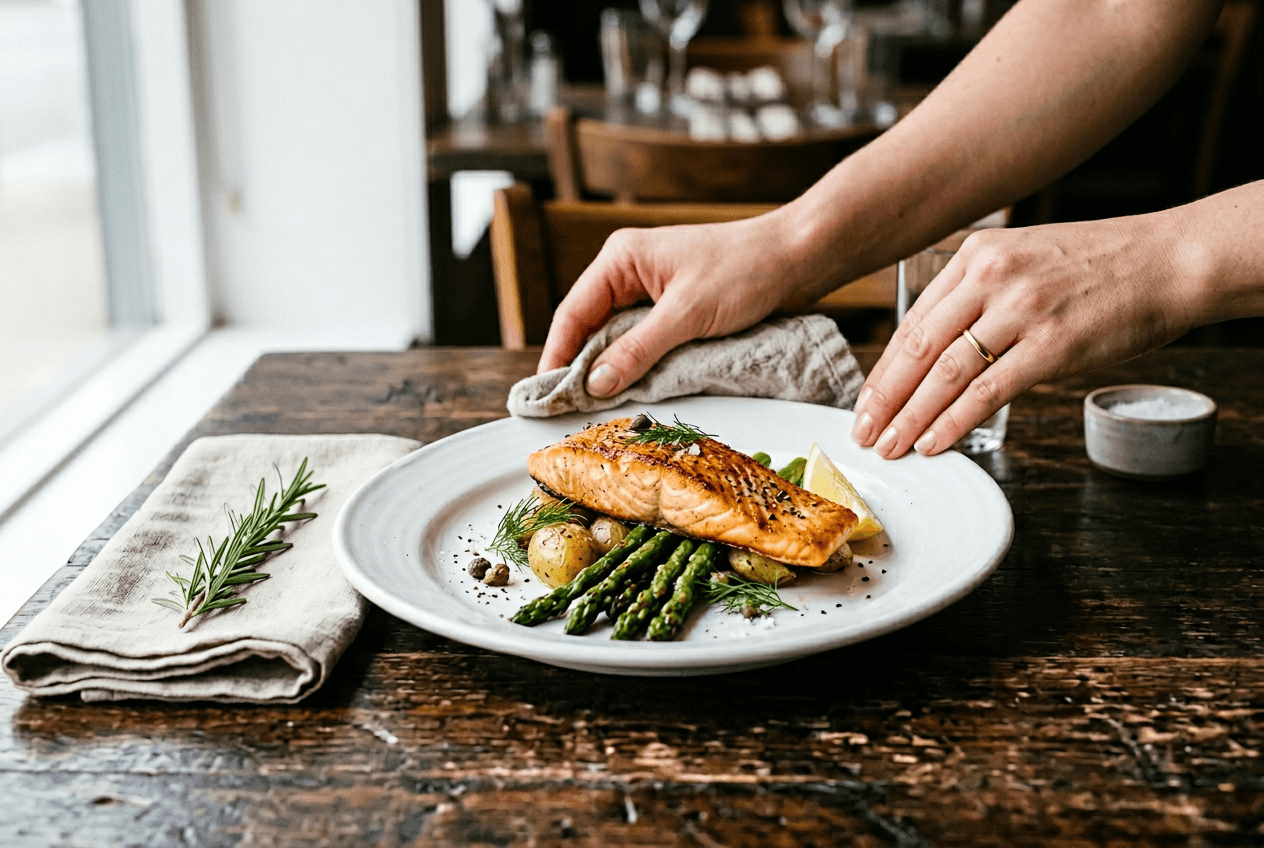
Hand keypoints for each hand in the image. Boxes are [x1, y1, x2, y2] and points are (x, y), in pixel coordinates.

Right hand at [537, 212, 801, 395]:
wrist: (796, 257)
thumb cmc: (744, 271)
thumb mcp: (686, 316)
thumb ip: (638, 350)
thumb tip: (595, 385)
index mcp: (621, 258)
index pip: (572, 313)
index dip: (557, 357)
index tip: (546, 396)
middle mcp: (628, 270)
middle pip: (588, 326)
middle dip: (580, 366)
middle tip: (567, 409)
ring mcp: (649, 287)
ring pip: (614, 335)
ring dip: (608, 367)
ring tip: (595, 405)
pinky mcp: (670, 304)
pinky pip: (639, 338)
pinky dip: (633, 362)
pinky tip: (630, 386)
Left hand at [852, 216, 1195, 457]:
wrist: (1170, 260)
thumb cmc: (1099, 266)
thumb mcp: (1024, 258)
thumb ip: (979, 294)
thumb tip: (936, 351)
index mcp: (976, 256)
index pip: (913, 322)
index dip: (884, 370)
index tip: (865, 402)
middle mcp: (991, 278)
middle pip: (917, 348)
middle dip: (884, 399)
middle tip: (863, 433)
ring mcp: (1021, 310)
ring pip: (944, 373)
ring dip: (911, 417)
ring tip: (890, 446)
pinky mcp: (1053, 345)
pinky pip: (987, 391)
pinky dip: (953, 421)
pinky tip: (932, 442)